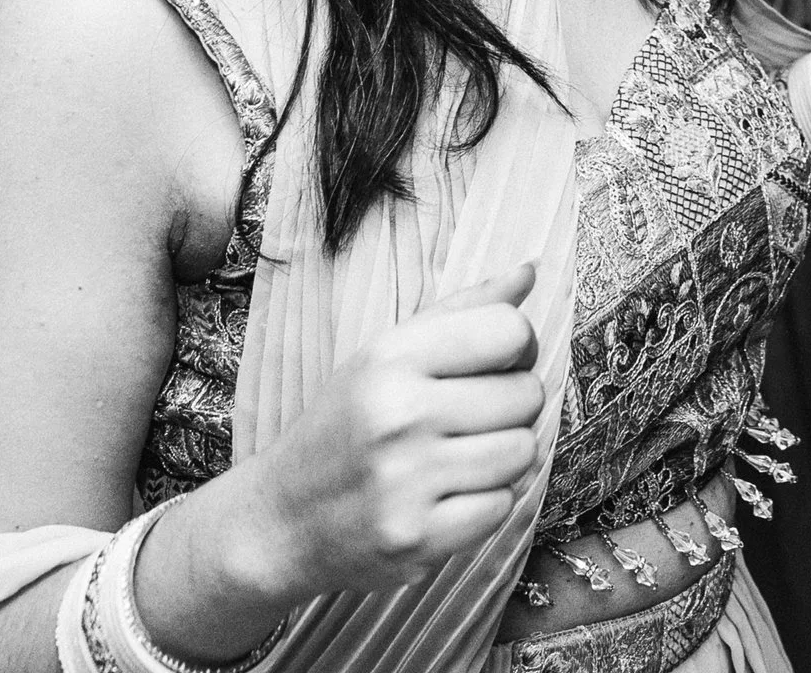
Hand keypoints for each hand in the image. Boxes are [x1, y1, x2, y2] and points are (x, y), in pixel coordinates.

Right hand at [218, 266, 546, 602]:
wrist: (280, 521)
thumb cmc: (347, 425)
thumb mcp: (389, 353)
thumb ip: (464, 310)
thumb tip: (530, 271)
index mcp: (391, 358)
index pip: (511, 330)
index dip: (518, 347)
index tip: (497, 363)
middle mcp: (398, 416)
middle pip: (527, 394)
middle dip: (511, 405)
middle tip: (470, 418)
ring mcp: (406, 482)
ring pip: (522, 452)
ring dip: (503, 455)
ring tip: (460, 456)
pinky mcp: (416, 539)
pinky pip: (502, 507)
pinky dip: (485, 503)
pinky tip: (448, 496)